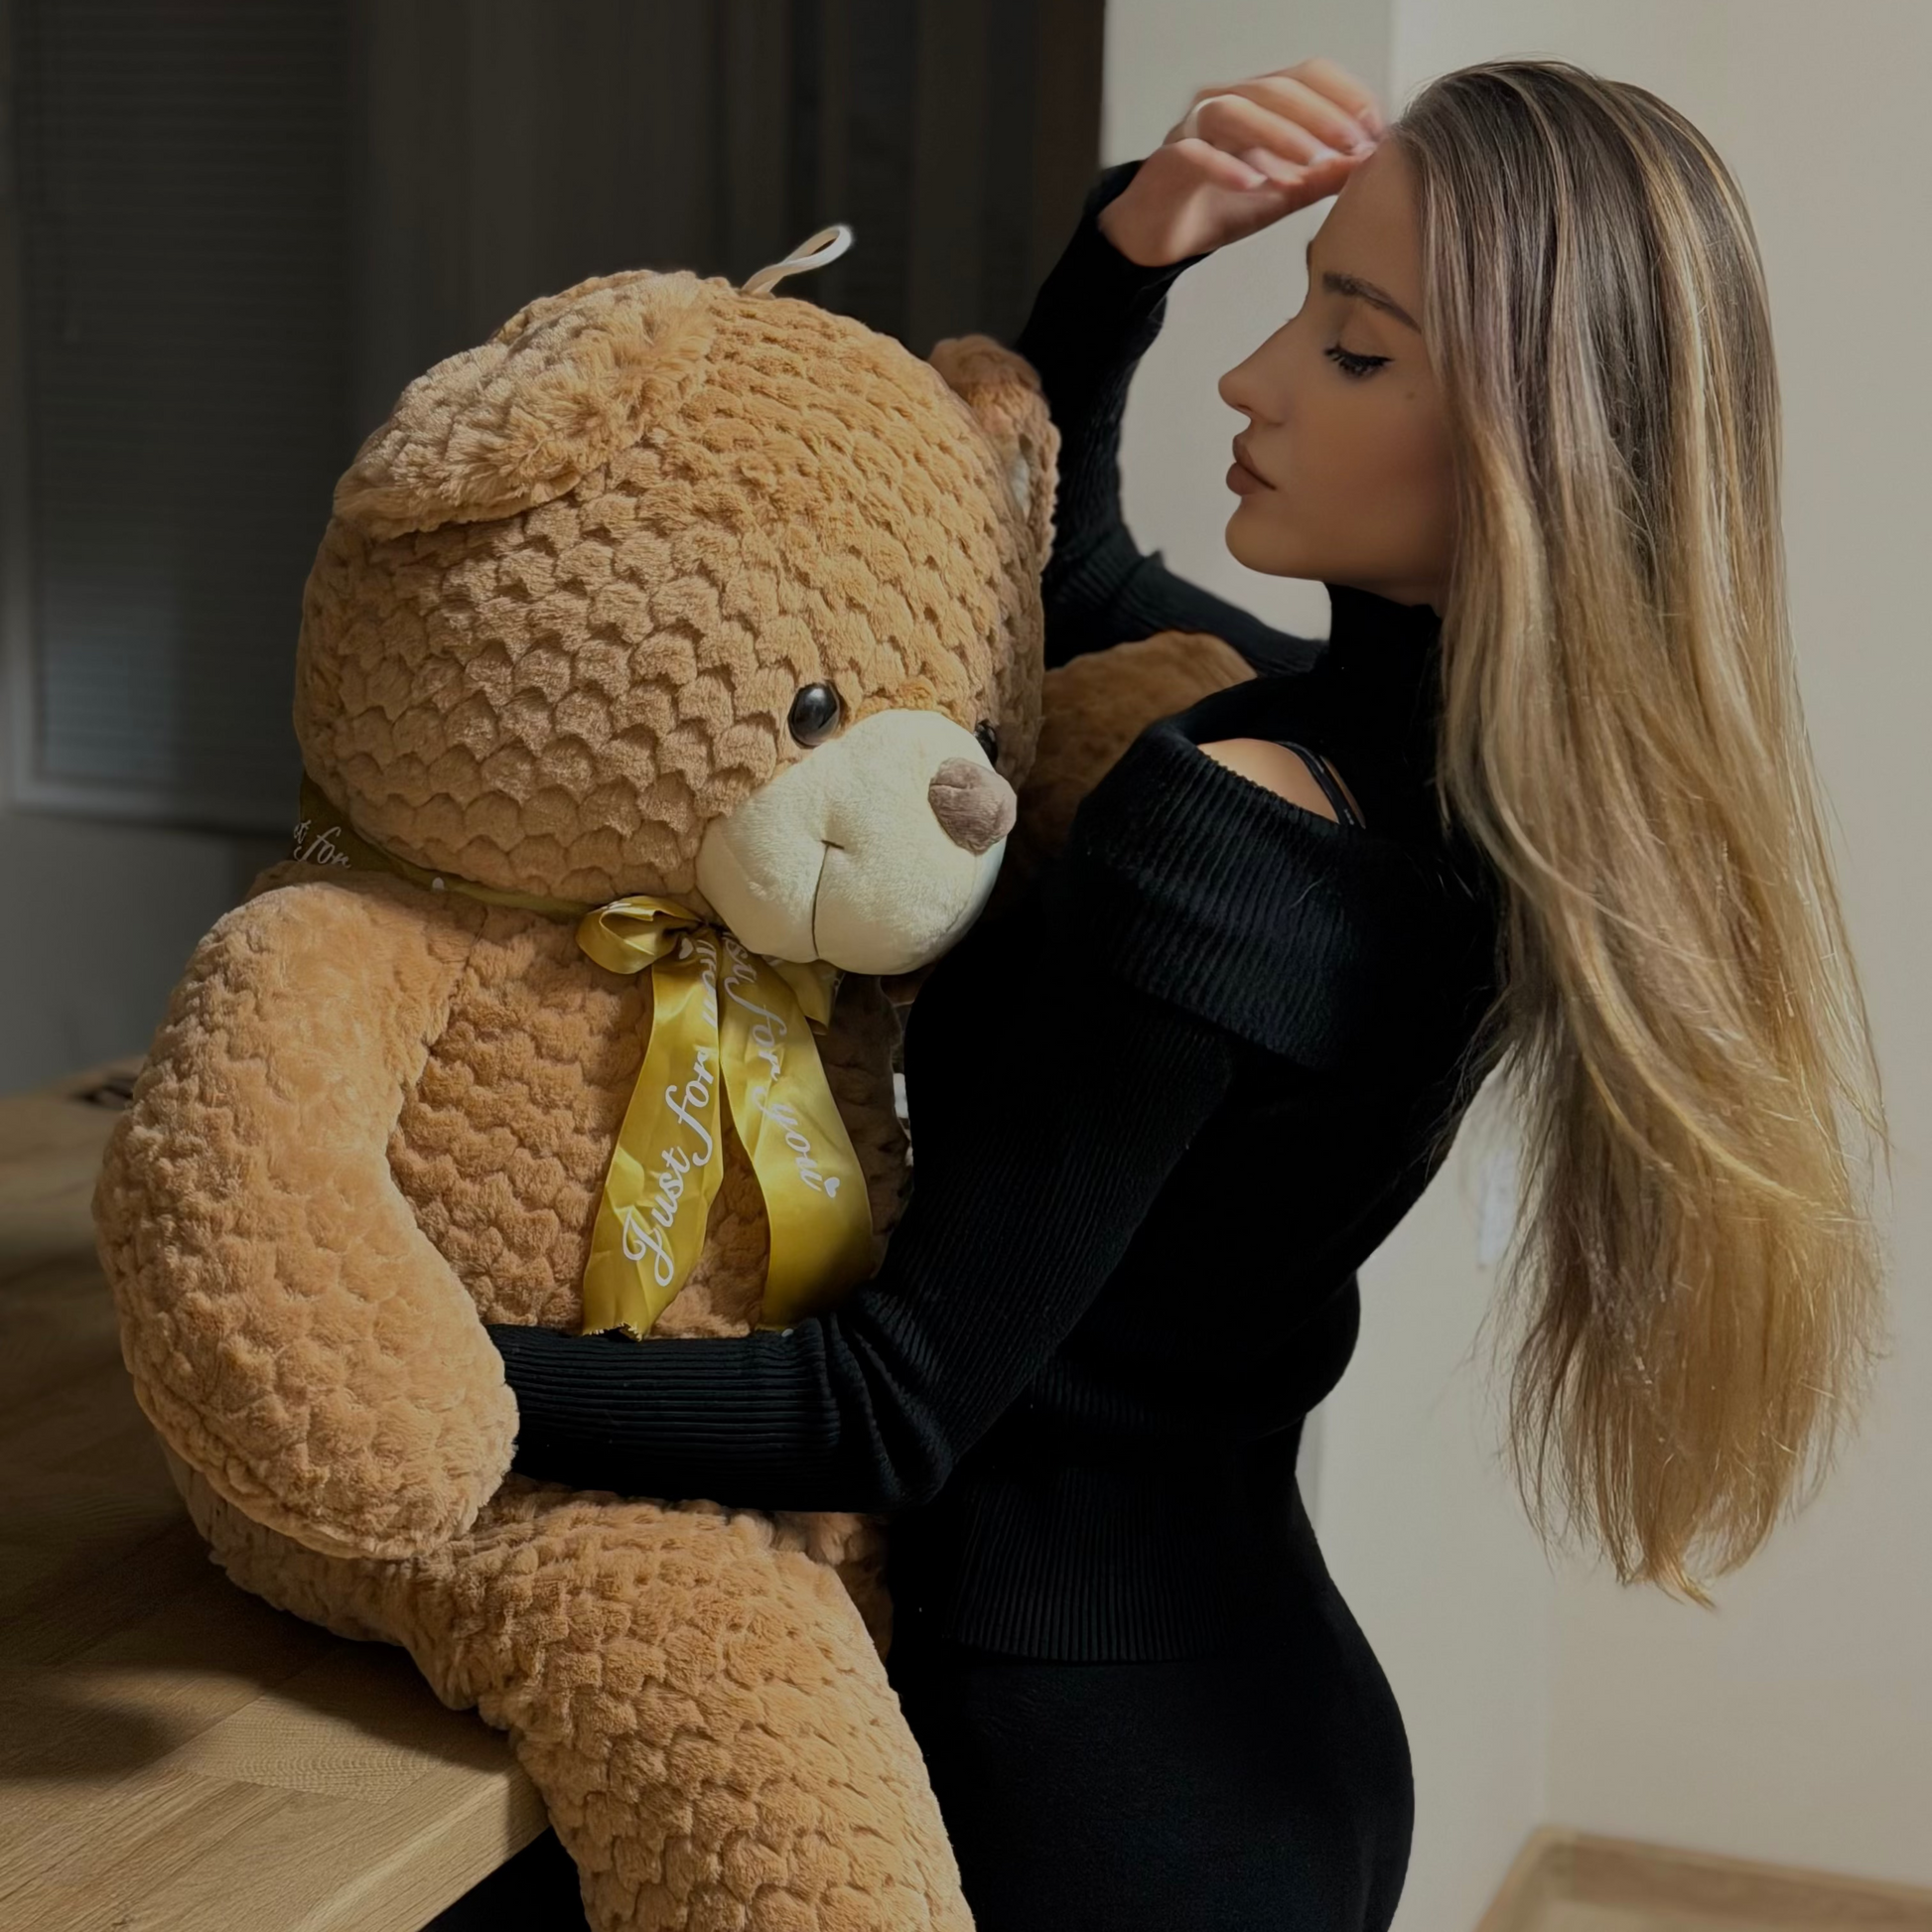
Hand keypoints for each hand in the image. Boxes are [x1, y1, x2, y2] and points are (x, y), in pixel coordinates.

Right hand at [1098, 57, 1385, 267]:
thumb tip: (1369, 163)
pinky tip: (1254, 184)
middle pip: (1275, 89)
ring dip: (1279, 135)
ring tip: (1310, 165)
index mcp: (1257, 102)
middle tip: (1352, 146)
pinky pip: (1195, 153)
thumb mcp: (1283, 192)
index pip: (1305, 76)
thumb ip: (1322, 176)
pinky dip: (1227, 166)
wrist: (1160, 235)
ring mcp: (1193, 128)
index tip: (1375, 128)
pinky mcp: (1167, 161)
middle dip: (1320, 117)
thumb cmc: (1219, 205)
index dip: (1343, 95)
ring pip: (1236, 111)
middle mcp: (1225, 102)